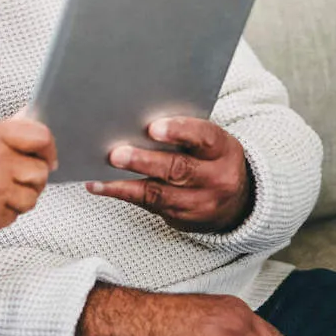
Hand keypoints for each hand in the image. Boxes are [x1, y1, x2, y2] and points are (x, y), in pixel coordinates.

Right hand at [0, 119, 55, 239]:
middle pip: (40, 172)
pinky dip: (6, 211)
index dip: (49, 148)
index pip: (40, 137)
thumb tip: (28, 117)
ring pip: (32, 197)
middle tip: (19, 176)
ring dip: (21, 196)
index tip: (47, 155)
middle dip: (34, 175)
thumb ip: (3, 129)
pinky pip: (15, 215)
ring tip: (0, 191)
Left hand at [86, 117, 252, 232]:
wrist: (235, 202)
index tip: (152, 128)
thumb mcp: (209, 142)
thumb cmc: (211, 159)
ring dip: (125, 183)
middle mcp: (217, 178)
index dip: (178, 131)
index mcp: (224, 150)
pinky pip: (148, 205)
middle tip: (116, 154)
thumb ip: (183, 131)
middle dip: (144, 161)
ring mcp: (200, 202)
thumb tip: (137, 117)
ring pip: (159, 193)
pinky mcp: (182, 218)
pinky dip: (122, 194)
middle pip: (178, 169)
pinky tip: (100, 185)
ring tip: (100, 174)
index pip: (204, 137)